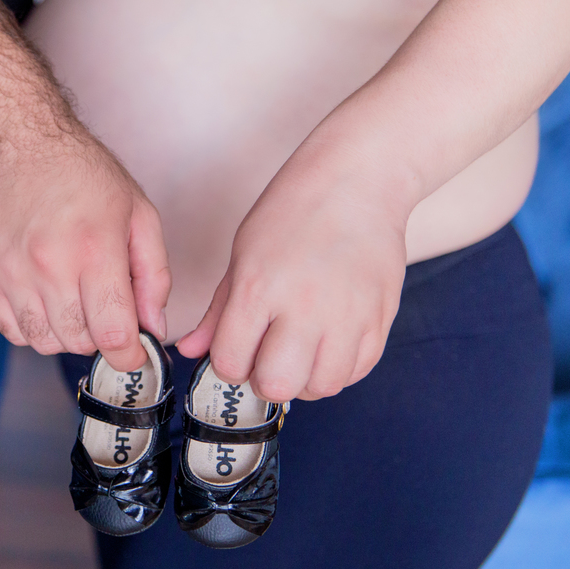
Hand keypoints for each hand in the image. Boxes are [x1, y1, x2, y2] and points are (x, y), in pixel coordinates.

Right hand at [0, 137, 170, 371]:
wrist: (15, 140)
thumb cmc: (81, 171)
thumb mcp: (137, 212)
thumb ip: (154, 275)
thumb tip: (155, 327)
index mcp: (94, 248)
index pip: (112, 334)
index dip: (131, 356)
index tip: (137, 356)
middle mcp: (48, 265)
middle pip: (78, 342)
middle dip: (101, 339)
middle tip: (107, 314)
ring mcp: (10, 273)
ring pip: (43, 342)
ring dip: (66, 334)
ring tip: (76, 302)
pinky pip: (11, 330)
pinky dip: (34, 328)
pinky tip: (46, 301)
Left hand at [176, 152, 408, 402]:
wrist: (356, 181)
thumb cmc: (292, 211)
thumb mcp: (242, 254)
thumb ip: (219, 310)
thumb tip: (189, 350)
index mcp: (258, 288)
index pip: (231, 362)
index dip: (228, 364)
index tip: (235, 350)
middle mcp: (304, 307)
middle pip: (277, 385)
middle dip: (264, 379)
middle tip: (266, 356)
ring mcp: (347, 315)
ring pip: (321, 387)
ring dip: (304, 380)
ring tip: (299, 353)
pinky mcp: (380, 317)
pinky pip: (357, 372)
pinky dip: (337, 369)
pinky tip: (326, 346)